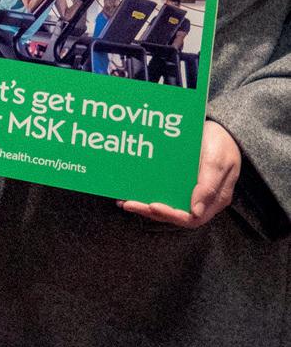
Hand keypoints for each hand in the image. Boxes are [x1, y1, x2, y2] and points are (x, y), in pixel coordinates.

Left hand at [119, 120, 241, 228]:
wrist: (221, 128)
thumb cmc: (222, 144)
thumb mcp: (217, 162)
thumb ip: (208, 187)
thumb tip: (196, 212)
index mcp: (215, 199)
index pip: (192, 218)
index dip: (171, 215)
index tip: (152, 206)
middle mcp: (202, 199)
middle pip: (175, 214)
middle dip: (150, 211)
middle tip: (129, 204)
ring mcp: (190, 192)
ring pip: (167, 206)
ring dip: (145, 206)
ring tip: (124, 201)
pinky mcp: (180, 184)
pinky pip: (163, 193)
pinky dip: (147, 194)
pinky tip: (130, 191)